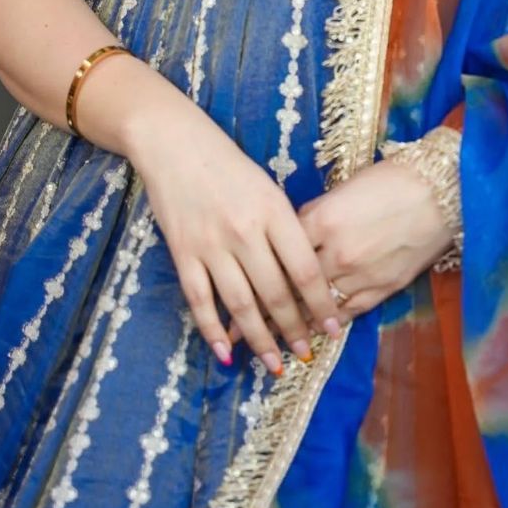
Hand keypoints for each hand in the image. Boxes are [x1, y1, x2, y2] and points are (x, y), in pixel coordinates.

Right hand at [128, 92, 341, 374]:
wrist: (174, 143)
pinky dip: (213, 330)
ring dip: (260, 340)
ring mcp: (212, 244)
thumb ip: (284, 227)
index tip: (332, 327)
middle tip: (306, 353)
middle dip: (294, 329)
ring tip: (275, 364)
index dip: (321, 303)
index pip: (305, 268)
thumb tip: (304, 275)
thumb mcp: (267, 186)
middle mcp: (245, 231)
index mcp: (273, 210)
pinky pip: (200, 300)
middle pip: (276, 293)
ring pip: (241, 305)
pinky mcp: (183, 253)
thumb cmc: (227, 163)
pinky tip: (225, 352)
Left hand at [226, 156, 454, 343]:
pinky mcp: (381, 289)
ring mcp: (358, 275)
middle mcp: (334, 252)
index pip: (276, 252)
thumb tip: (290, 235)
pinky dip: (326, 325)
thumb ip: (314, 216)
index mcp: (320, 220)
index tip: (230, 290)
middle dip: (258, 315)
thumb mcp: (344, 190)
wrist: (441, 192)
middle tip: (233, 337)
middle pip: (288, 288)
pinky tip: (311, 336)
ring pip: (314, 309)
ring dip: (290, 329)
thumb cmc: (391, 180)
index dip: (252, 274)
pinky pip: (345, 313)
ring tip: (265, 347)